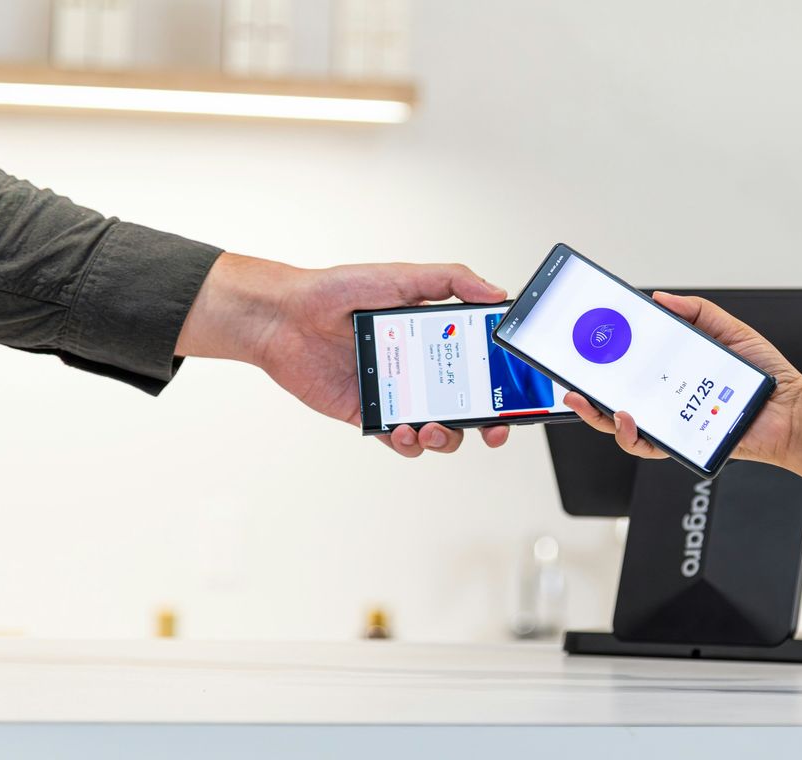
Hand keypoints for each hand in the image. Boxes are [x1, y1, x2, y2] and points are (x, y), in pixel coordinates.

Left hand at [176, 253, 511, 456]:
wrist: (284, 317)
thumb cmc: (337, 291)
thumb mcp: (402, 276)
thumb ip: (452, 281)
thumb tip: (495, 290)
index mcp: (434, 336)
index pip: (480, 363)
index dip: (503, 382)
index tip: (517, 392)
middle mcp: (419, 368)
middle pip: (468, 405)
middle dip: (487, 423)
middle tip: (492, 428)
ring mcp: (397, 393)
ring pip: (438, 430)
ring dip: (445, 437)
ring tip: (432, 427)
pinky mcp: (369, 414)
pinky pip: (399, 441)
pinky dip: (408, 443)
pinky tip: (404, 430)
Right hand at [562, 291, 801, 466]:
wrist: (790, 409)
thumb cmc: (764, 376)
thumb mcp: (728, 331)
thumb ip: (695, 312)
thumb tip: (660, 299)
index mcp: (672, 373)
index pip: (630, 367)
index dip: (603, 360)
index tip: (584, 345)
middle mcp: (667, 400)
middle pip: (614, 399)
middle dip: (584, 392)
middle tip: (570, 380)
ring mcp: (671, 424)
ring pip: (621, 426)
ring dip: (598, 415)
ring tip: (590, 401)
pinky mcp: (680, 444)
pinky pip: (646, 446)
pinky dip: (631, 434)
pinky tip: (627, 418)